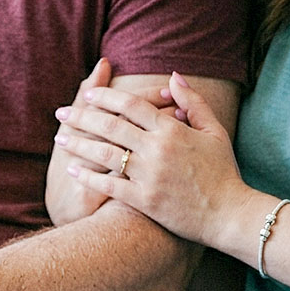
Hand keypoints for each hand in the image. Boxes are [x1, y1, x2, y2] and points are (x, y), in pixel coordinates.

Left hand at [57, 72, 249, 245]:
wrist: (229, 213)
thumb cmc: (223, 171)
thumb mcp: (214, 130)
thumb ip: (193, 102)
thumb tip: (173, 76)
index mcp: (172, 130)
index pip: (132, 105)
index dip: (107, 96)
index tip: (88, 94)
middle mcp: (157, 150)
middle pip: (111, 126)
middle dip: (82, 117)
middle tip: (61, 113)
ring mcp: (149, 175)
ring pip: (104, 154)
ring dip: (78, 144)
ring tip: (60, 138)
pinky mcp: (144, 200)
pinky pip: (108, 185)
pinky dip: (87, 176)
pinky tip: (72, 169)